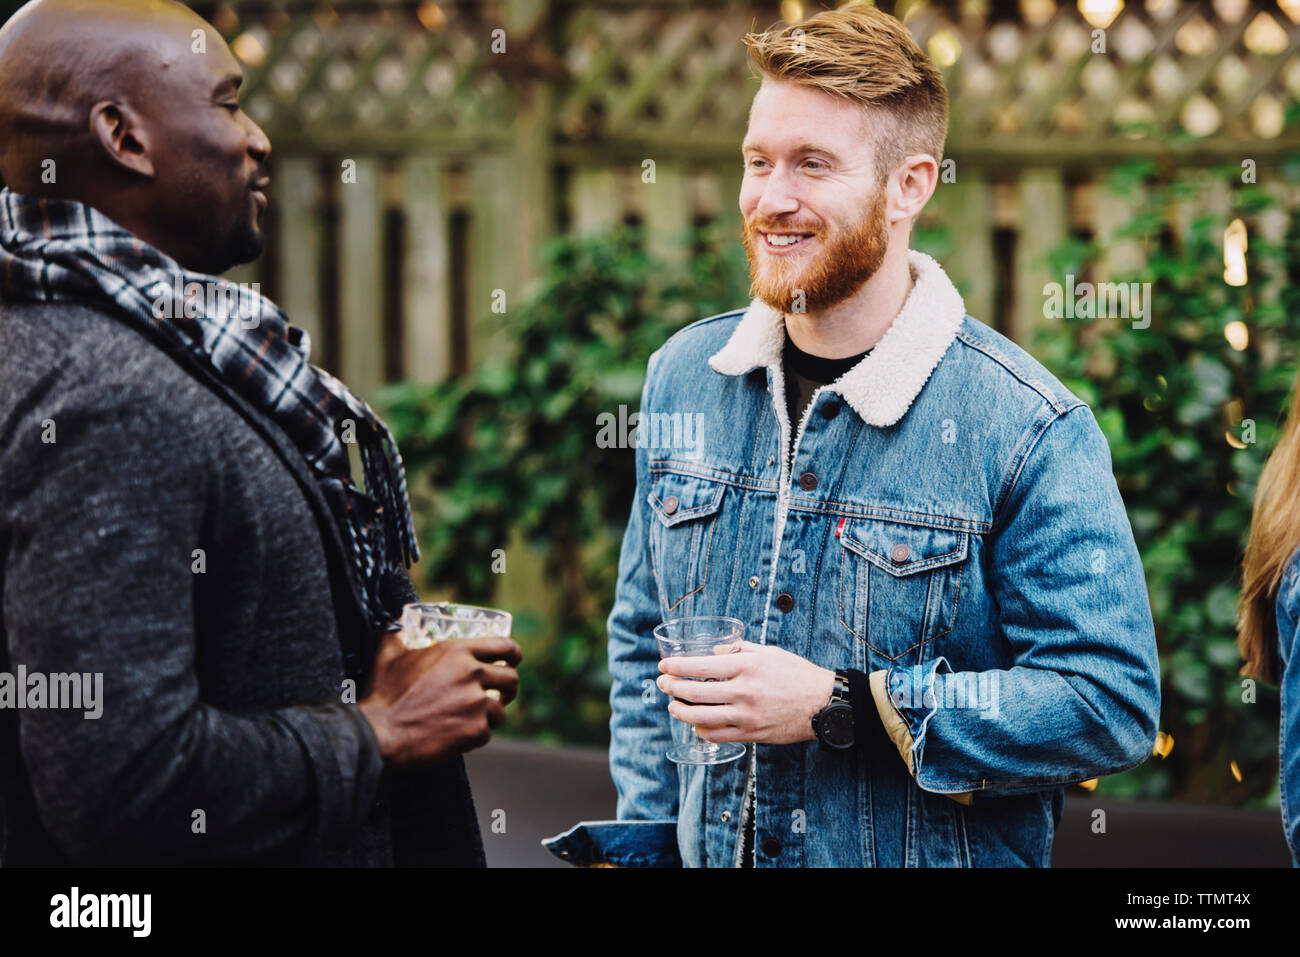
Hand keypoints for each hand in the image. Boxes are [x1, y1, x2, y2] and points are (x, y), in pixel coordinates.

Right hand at [359, 627, 521, 766]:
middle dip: (509, 688)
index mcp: (457, 651)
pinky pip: (486, 733)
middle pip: (511, 679)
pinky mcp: (474, 731)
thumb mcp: (389, 654)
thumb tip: (398, 628)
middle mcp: (472, 673)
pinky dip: (475, 736)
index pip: (505, 646)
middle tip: (500, 694)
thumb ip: (398, 636)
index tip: (513, 661)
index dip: (513, 654)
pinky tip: (459, 735)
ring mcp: (476, 703)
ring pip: (500, 710)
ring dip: (490, 715)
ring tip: (473, 719)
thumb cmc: (383, 694)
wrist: (379, 733)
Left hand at [656, 640, 833, 744]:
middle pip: (695, 693)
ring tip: (673, 706)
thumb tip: (714, 653)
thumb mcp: (769, 653)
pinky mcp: (752, 734)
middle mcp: (744, 692)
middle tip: (662, 683)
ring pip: (702, 718)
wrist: (823, 705)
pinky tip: (695, 724)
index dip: (677, 666)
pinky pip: (718, 735)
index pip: (701, 667)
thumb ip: (739, 651)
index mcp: (747, 667)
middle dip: (672, 688)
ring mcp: (747, 716)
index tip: (664, 665)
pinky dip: (702, 730)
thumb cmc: (797, 675)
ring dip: (681, 712)